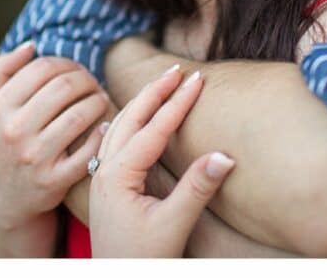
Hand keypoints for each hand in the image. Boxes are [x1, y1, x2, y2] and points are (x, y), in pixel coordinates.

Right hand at [0, 43, 108, 255]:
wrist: (5, 199)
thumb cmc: (2, 141)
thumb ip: (3, 69)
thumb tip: (31, 45)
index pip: (43, 67)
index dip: (67, 63)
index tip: (76, 70)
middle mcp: (14, 131)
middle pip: (65, 87)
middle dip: (87, 79)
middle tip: (94, 83)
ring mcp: (34, 157)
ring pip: (80, 115)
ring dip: (99, 101)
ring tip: (101, 99)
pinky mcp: (53, 181)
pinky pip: (88, 150)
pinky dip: (101, 133)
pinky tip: (103, 126)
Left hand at [88, 65, 235, 256]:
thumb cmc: (143, 262)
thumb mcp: (174, 225)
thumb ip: (197, 188)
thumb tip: (226, 154)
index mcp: (118, 176)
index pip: (152, 129)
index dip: (177, 103)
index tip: (198, 80)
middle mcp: (104, 171)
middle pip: (129, 118)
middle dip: (154, 91)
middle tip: (178, 69)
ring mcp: (101, 179)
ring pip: (119, 127)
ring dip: (141, 103)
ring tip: (162, 84)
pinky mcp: (105, 187)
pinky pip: (113, 141)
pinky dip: (127, 121)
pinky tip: (127, 118)